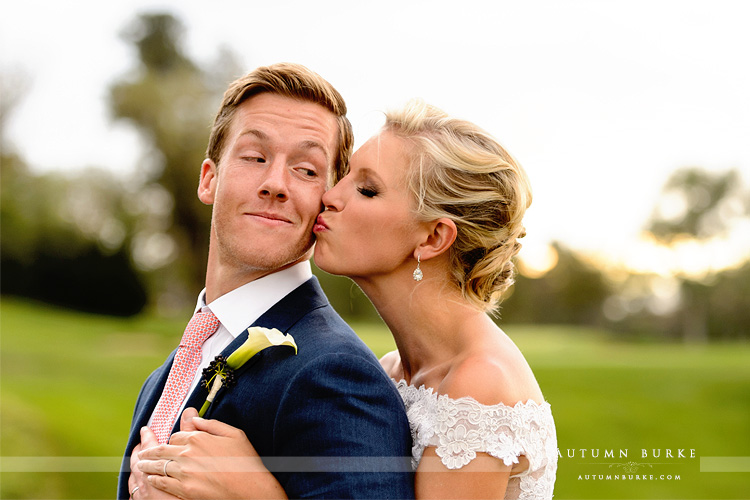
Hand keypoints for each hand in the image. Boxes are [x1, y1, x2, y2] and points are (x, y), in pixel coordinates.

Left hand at [137, 408, 286, 499]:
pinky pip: (162, 482)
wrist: (249, 488)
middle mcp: (187, 453)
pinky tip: (150, 479)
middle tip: (142, 453)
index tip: (171, 444)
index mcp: (198, 438)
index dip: (173, 440)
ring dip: (147, 465)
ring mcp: (184, 472)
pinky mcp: (184, 489)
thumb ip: (212, 425)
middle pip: (162, 450)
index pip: (176, 436)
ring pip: (158, 466)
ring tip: (140, 465)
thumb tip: (195, 418)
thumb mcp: (234, 434)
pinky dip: (154, 479)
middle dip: (150, 451)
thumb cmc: (245, 461)